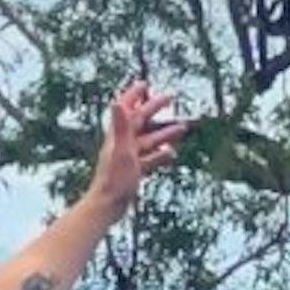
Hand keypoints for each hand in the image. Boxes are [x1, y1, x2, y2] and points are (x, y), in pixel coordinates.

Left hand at [87, 78, 190, 215]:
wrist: (107, 206)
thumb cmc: (114, 179)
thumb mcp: (122, 150)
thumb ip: (120, 126)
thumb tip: (116, 102)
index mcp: (118, 136)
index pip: (126, 109)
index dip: (134, 95)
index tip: (145, 83)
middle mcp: (122, 144)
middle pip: (140, 122)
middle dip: (153, 109)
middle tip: (169, 98)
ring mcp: (128, 158)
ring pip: (148, 141)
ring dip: (164, 133)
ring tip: (182, 127)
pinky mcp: (133, 171)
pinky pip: (150, 159)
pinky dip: (161, 155)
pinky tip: (172, 155)